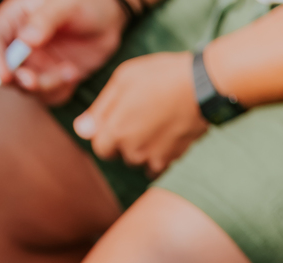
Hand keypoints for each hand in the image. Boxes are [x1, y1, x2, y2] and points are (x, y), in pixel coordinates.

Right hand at [0, 0, 122, 102]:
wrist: (111, 19)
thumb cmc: (86, 3)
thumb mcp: (66, 5)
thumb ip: (45, 20)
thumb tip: (26, 39)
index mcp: (16, 18)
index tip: (6, 76)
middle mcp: (21, 42)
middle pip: (4, 68)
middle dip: (17, 79)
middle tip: (33, 81)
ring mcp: (36, 62)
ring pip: (26, 87)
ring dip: (45, 86)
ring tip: (69, 70)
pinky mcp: (53, 77)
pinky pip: (48, 95)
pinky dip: (59, 92)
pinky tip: (73, 74)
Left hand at [73, 51, 205, 172]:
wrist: (201, 87)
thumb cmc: (159, 77)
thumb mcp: (122, 81)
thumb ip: (100, 110)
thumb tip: (81, 131)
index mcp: (116, 131)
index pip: (100, 148)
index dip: (105, 134)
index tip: (118, 119)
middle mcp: (133, 152)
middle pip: (121, 155)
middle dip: (126, 140)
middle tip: (141, 114)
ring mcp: (155, 159)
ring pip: (140, 160)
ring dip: (144, 147)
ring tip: (156, 121)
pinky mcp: (174, 160)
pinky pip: (159, 164)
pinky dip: (160, 153)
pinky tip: (167, 132)